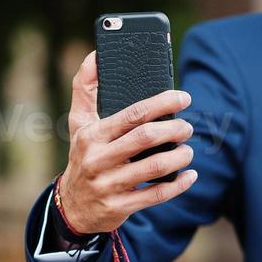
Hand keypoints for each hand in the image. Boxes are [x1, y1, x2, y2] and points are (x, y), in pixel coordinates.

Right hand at [55, 51, 197, 233]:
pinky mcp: (119, 207)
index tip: (183, 97)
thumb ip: (85, 89)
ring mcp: (109, 185)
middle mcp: (98, 159)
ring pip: (154, 167)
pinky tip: (189, 176)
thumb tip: (95, 55)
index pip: (133, 114)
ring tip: (188, 150)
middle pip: (146, 138)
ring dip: (180, 157)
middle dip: (175, 129)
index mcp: (92, 134)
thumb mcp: (78, 123)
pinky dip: (178, 185)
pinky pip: (156, 195)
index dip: (162, 103)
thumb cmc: (83, 155)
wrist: (72, 206)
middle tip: (188, 127)